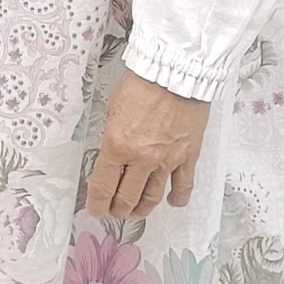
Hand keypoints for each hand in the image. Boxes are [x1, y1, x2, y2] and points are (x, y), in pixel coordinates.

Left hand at [88, 71, 208, 217]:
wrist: (175, 71)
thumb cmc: (142, 83)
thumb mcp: (113, 107)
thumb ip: (112, 134)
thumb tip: (112, 151)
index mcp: (117, 145)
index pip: (103, 186)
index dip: (97, 203)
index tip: (96, 208)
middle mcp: (141, 158)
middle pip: (127, 197)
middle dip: (118, 209)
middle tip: (114, 211)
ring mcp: (166, 160)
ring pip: (152, 197)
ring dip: (142, 208)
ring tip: (136, 212)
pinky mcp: (187, 157)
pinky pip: (183, 186)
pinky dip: (177, 198)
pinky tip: (172, 202)